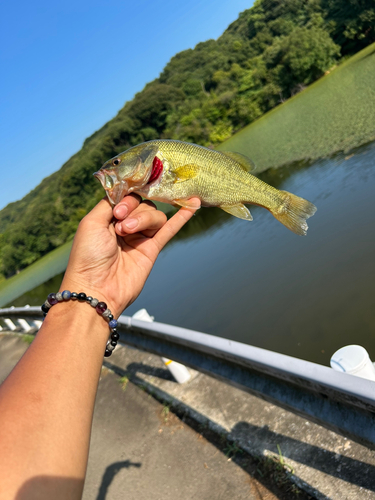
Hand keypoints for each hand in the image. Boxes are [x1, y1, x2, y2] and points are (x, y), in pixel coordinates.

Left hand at [60, 195, 197, 316]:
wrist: (97, 288)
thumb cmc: (88, 256)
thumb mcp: (91, 222)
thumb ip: (109, 203)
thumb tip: (125, 191)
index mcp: (109, 218)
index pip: (127, 197)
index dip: (127, 199)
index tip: (120, 209)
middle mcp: (126, 226)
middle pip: (143, 204)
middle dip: (134, 210)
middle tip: (121, 225)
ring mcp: (140, 238)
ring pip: (155, 216)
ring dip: (144, 219)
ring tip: (128, 232)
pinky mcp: (152, 249)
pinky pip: (169, 230)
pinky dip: (181, 218)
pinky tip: (192, 205)